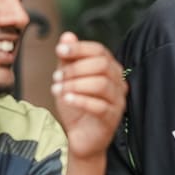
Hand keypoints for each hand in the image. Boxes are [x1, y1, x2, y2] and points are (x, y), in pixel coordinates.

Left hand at [48, 33, 125, 159]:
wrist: (80, 137)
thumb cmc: (77, 107)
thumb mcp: (68, 79)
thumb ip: (68, 59)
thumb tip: (67, 36)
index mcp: (110, 69)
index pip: (99, 50)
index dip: (79, 48)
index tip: (59, 51)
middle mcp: (118, 83)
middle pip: (102, 65)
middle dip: (75, 69)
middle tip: (57, 77)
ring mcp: (117, 101)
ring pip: (101, 84)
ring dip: (75, 85)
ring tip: (58, 89)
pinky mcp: (112, 118)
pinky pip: (99, 106)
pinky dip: (80, 100)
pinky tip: (66, 99)